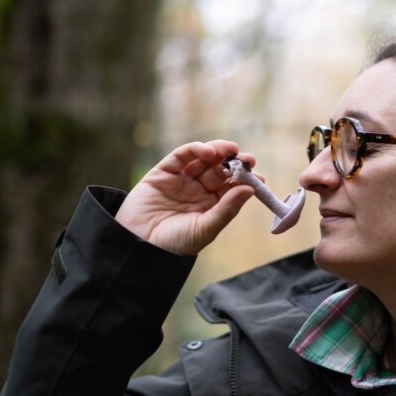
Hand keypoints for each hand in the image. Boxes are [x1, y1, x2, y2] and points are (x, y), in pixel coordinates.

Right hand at [115, 140, 255, 255]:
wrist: (137, 245)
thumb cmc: (174, 243)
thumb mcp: (205, 228)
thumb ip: (226, 209)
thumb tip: (250, 190)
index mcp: (211, 206)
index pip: (232, 187)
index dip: (245, 179)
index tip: (257, 175)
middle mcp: (198, 190)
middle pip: (220, 170)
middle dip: (235, 163)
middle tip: (247, 159)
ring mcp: (181, 179)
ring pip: (203, 159)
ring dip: (218, 151)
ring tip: (230, 150)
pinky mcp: (163, 171)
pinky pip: (182, 156)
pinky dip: (195, 149)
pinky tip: (208, 151)